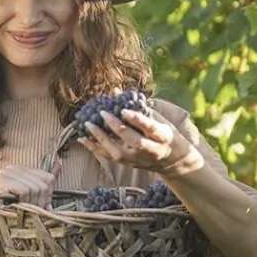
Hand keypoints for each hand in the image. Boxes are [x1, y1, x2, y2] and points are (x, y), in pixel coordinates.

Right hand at [0, 164, 59, 240]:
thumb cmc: (14, 212)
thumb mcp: (33, 196)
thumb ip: (44, 180)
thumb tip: (60, 161)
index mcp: (19, 168)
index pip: (47, 177)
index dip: (47, 195)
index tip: (39, 205)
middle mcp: (11, 168)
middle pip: (43, 183)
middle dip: (41, 201)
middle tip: (32, 211)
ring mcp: (5, 174)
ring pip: (35, 187)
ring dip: (33, 204)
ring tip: (24, 210)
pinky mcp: (1, 182)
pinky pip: (25, 190)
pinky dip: (25, 202)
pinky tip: (17, 207)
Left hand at [79, 109, 203, 175]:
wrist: (173, 161)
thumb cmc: (165, 134)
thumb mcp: (159, 119)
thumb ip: (139, 107)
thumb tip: (116, 90)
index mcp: (163, 135)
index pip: (150, 127)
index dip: (137, 119)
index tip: (123, 110)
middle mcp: (152, 150)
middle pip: (133, 140)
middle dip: (117, 127)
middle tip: (102, 113)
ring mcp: (140, 160)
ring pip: (119, 153)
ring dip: (102, 139)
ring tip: (88, 126)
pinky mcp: (129, 165)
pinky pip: (110, 158)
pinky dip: (95, 148)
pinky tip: (83, 139)